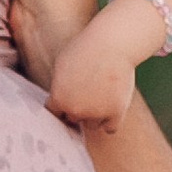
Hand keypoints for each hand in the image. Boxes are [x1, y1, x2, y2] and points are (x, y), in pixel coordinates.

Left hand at [46, 16, 140, 137]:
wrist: (113, 43)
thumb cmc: (87, 48)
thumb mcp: (61, 64)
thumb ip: (58, 86)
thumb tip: (57, 100)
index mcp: (58, 98)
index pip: (55, 112)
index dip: (62, 104)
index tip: (70, 96)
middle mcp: (75, 109)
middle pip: (73, 119)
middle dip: (78, 108)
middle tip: (88, 92)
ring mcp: (96, 113)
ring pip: (92, 125)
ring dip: (95, 116)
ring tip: (102, 94)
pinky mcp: (116, 113)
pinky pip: (110, 128)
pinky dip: (111, 121)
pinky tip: (112, 106)